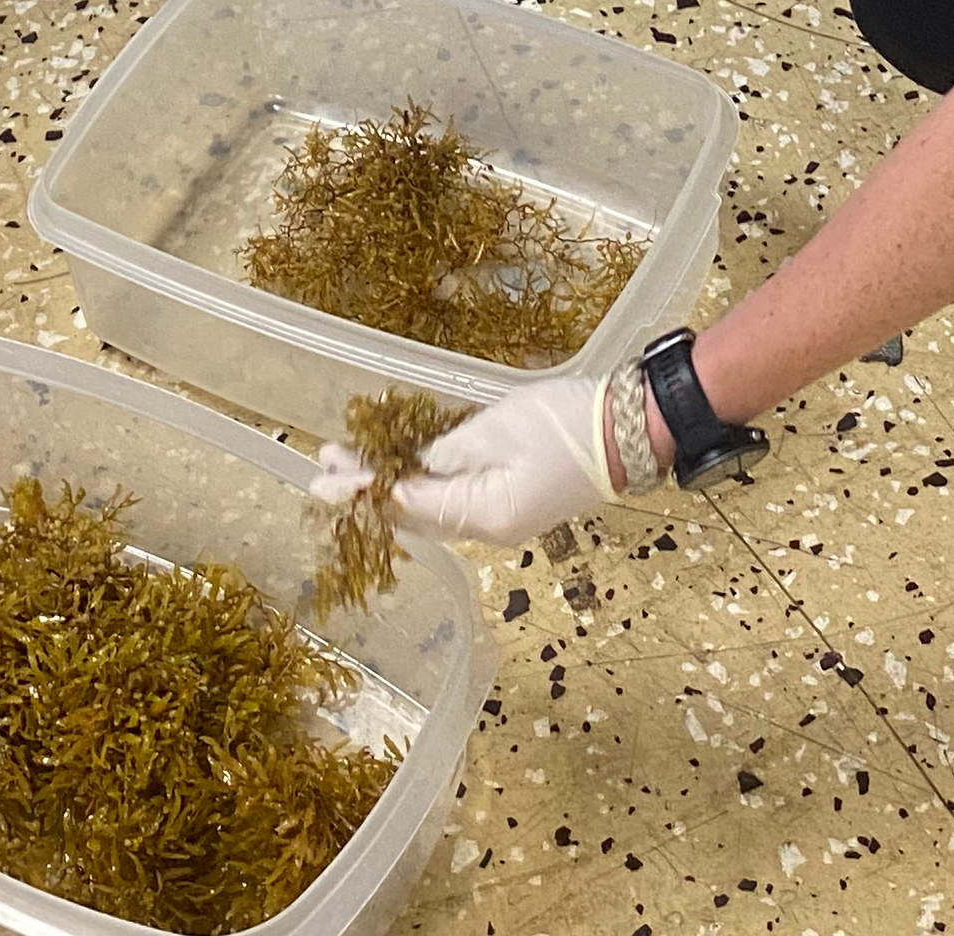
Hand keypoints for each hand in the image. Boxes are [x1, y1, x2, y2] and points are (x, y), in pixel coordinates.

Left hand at [311, 374, 627, 545]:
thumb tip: (410, 470)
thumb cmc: (567, 425)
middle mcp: (488, 527)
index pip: (409, 505)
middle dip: (367, 489)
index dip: (364, 489)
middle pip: (415, 513)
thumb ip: (448, 451)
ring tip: (349, 463)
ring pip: (432, 507)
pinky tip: (400, 464)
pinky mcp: (511, 500)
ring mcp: (502, 517)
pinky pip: (454, 498)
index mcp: (485, 516)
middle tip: (322, 469)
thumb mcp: (499, 428)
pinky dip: (421, 482)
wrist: (630, 431)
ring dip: (390, 483)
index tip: (326, 478)